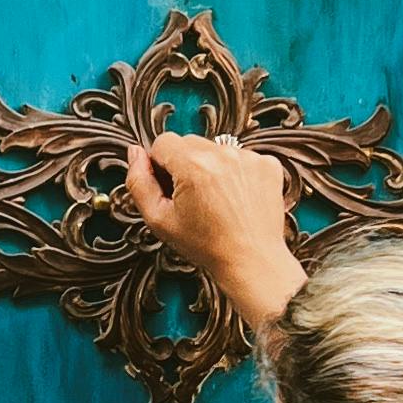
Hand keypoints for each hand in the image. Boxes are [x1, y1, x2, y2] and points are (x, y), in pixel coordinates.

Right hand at [125, 132, 304, 332]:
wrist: (251, 260)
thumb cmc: (205, 245)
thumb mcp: (159, 220)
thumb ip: (139, 183)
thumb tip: (135, 152)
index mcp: (192, 164)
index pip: (162, 142)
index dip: (160, 166)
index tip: (170, 189)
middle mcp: (222, 153)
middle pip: (189, 143)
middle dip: (185, 165)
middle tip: (192, 198)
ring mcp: (248, 157)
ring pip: (215, 149)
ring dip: (210, 167)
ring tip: (216, 200)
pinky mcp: (268, 164)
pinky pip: (240, 157)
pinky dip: (235, 172)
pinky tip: (235, 198)